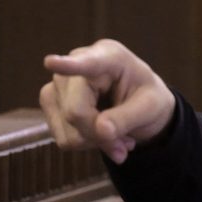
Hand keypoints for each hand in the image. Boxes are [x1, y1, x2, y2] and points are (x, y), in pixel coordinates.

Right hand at [39, 39, 175, 163]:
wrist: (139, 105)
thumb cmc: (147, 99)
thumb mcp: (151, 107)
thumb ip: (127, 118)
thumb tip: (100, 130)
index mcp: (110, 57)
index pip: (87, 63)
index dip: (68, 65)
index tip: (51, 62)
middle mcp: (77, 62)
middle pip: (75, 112)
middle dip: (100, 134)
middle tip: (127, 143)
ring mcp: (59, 82)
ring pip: (68, 129)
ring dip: (95, 142)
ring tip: (118, 136)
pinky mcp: (50, 101)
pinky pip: (63, 138)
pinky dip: (85, 144)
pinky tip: (101, 135)